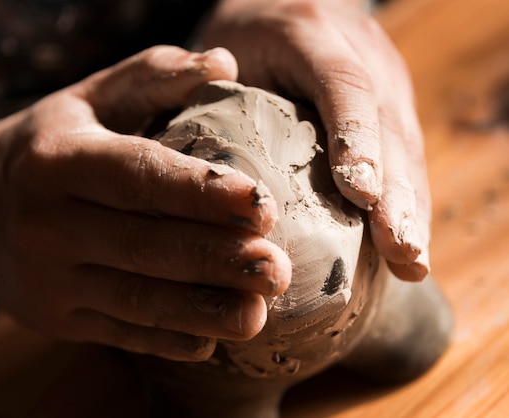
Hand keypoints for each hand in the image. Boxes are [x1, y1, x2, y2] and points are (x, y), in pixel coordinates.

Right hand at [0, 46, 291, 360]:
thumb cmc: (43, 146)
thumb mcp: (87, 99)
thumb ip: (153, 75)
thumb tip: (225, 64)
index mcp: (57, 160)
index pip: (138, 176)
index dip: (200, 193)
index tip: (261, 206)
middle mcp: (46, 223)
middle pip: (143, 245)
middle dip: (215, 260)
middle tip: (276, 270)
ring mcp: (47, 279)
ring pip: (135, 301)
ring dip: (200, 311)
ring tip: (257, 314)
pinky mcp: (55, 318)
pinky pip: (119, 333)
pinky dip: (167, 339)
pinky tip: (211, 341)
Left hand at [198, 0, 430, 280]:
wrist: (278, 11)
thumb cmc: (240, 43)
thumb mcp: (218, 56)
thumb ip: (206, 96)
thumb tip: (205, 174)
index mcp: (308, 33)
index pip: (342, 82)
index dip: (354, 136)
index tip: (360, 194)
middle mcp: (359, 51)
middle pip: (387, 122)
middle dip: (397, 190)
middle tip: (400, 247)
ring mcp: (383, 76)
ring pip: (406, 143)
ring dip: (411, 207)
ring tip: (411, 261)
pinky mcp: (390, 103)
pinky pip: (404, 155)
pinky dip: (407, 204)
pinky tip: (407, 251)